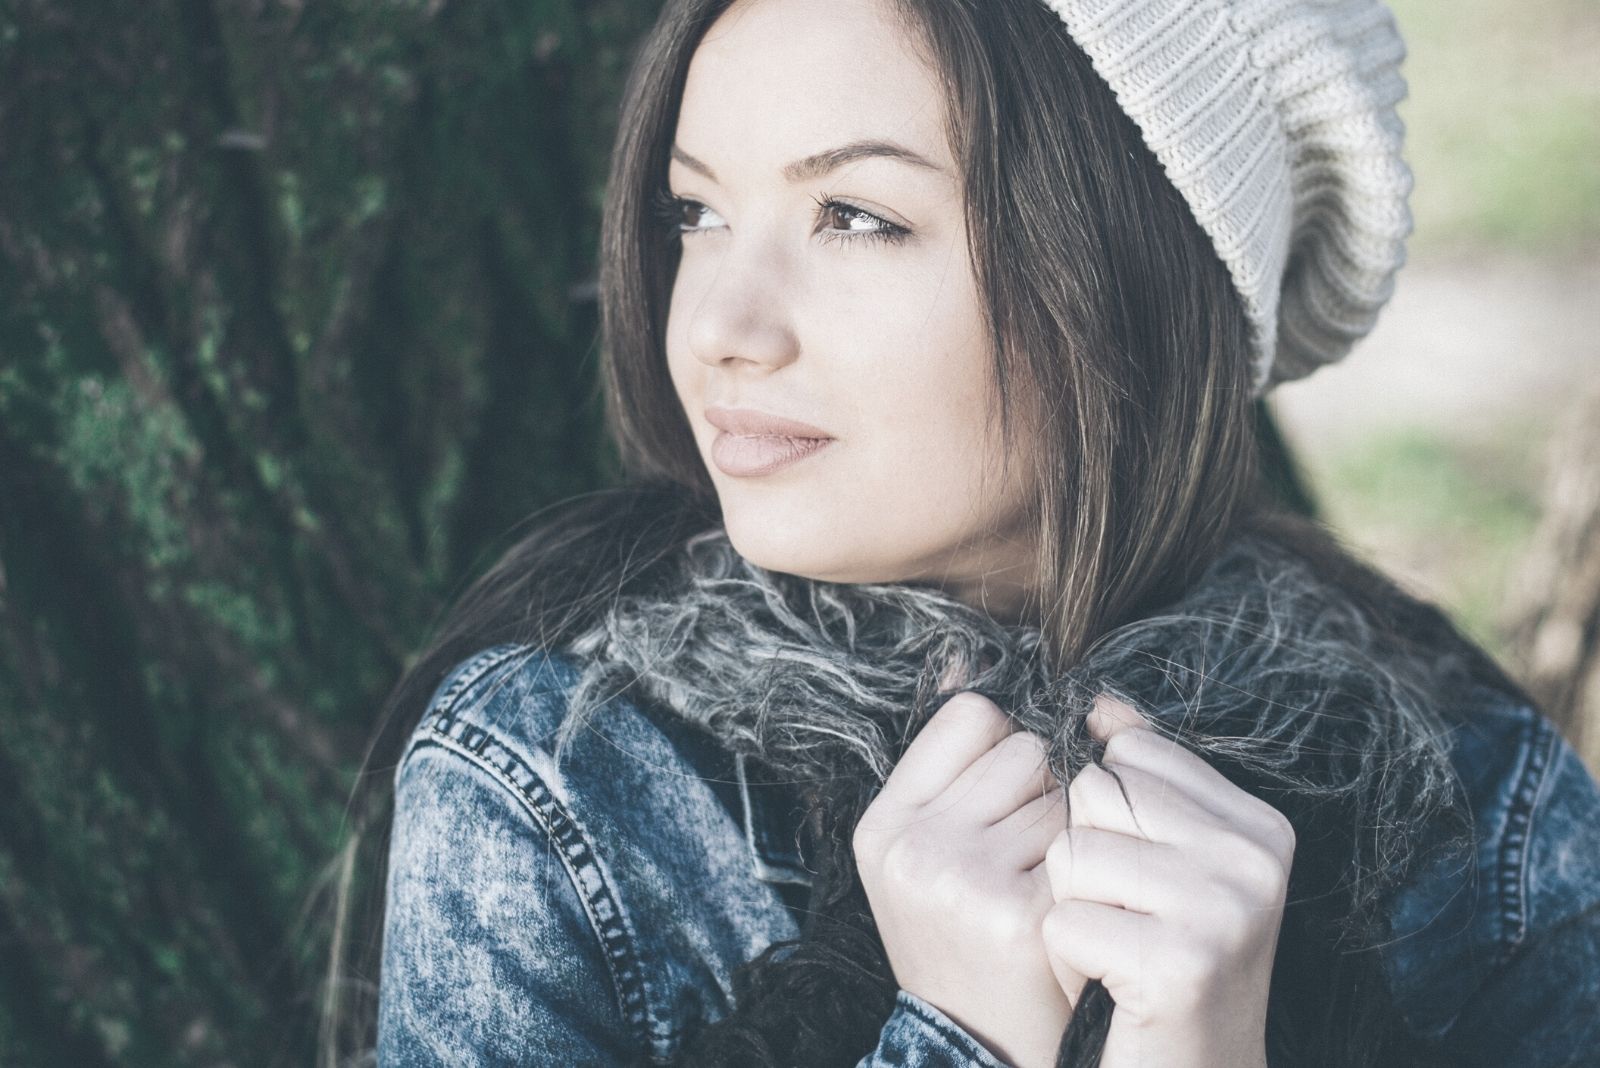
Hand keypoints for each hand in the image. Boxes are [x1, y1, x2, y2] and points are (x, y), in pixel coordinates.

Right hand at [854, 689, 1070, 1067]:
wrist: (981, 1050)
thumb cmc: (965, 942)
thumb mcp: (925, 850)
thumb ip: (949, 763)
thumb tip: (967, 658)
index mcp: (886, 823)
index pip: (974, 714)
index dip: (1009, 747)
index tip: (1010, 800)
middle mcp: (915, 847)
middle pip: (1025, 747)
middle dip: (1045, 792)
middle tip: (1031, 858)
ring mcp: (964, 880)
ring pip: (1066, 791)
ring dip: (1074, 829)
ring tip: (1047, 885)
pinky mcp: (1021, 915)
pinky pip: (1088, 842)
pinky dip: (1094, 870)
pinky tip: (1071, 909)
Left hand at [1042, 697, 1294, 1067]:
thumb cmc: (1166, 964)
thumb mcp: (1169, 861)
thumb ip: (1145, 778)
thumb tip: (1101, 703)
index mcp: (1258, 824)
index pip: (1132, 753)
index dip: (1108, 814)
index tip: (1143, 877)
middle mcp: (1254, 859)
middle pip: (1095, 795)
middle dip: (1085, 859)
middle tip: (1125, 919)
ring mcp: (1224, 911)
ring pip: (1072, 854)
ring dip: (1073, 908)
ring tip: (1117, 949)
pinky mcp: (1180, 964)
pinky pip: (1064, 922)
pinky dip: (1069, 958)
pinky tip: (1111, 983)